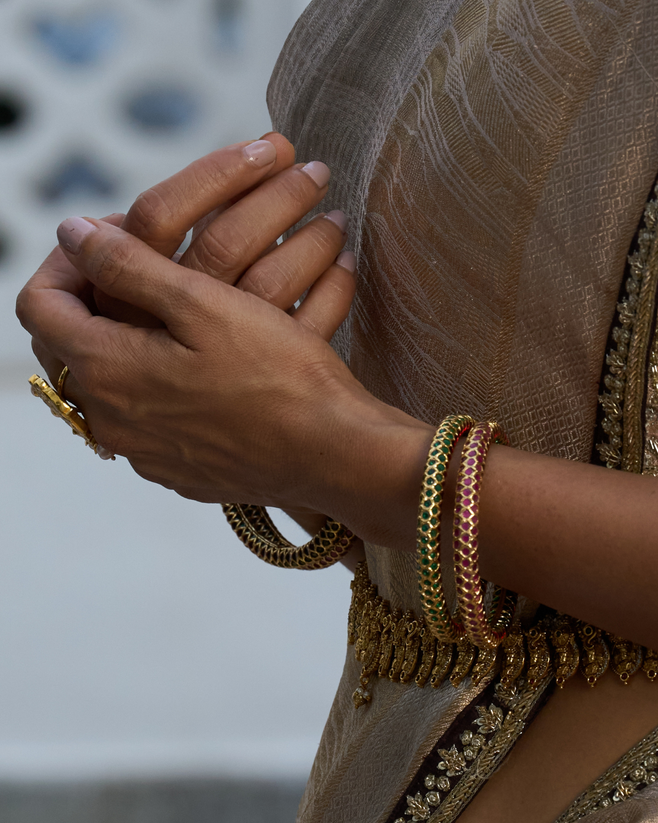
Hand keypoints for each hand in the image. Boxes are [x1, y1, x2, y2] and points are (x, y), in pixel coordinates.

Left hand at [27, 137, 357, 431]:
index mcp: (108, 371)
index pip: (39, 304)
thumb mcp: (203, 305)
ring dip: (128, 340)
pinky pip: (148, 419)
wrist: (333, 454)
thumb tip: (72, 234)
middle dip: (93, 297)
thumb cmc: (278, 377)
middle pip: (69, 346)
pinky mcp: (181, 470)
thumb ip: (128, 266)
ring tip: (176, 311)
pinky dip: (159, 384)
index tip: (106, 239)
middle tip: (138, 266)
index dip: (63, 260)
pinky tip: (203, 366)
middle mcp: (113, 421)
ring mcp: (146, 453)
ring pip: (110, 384)